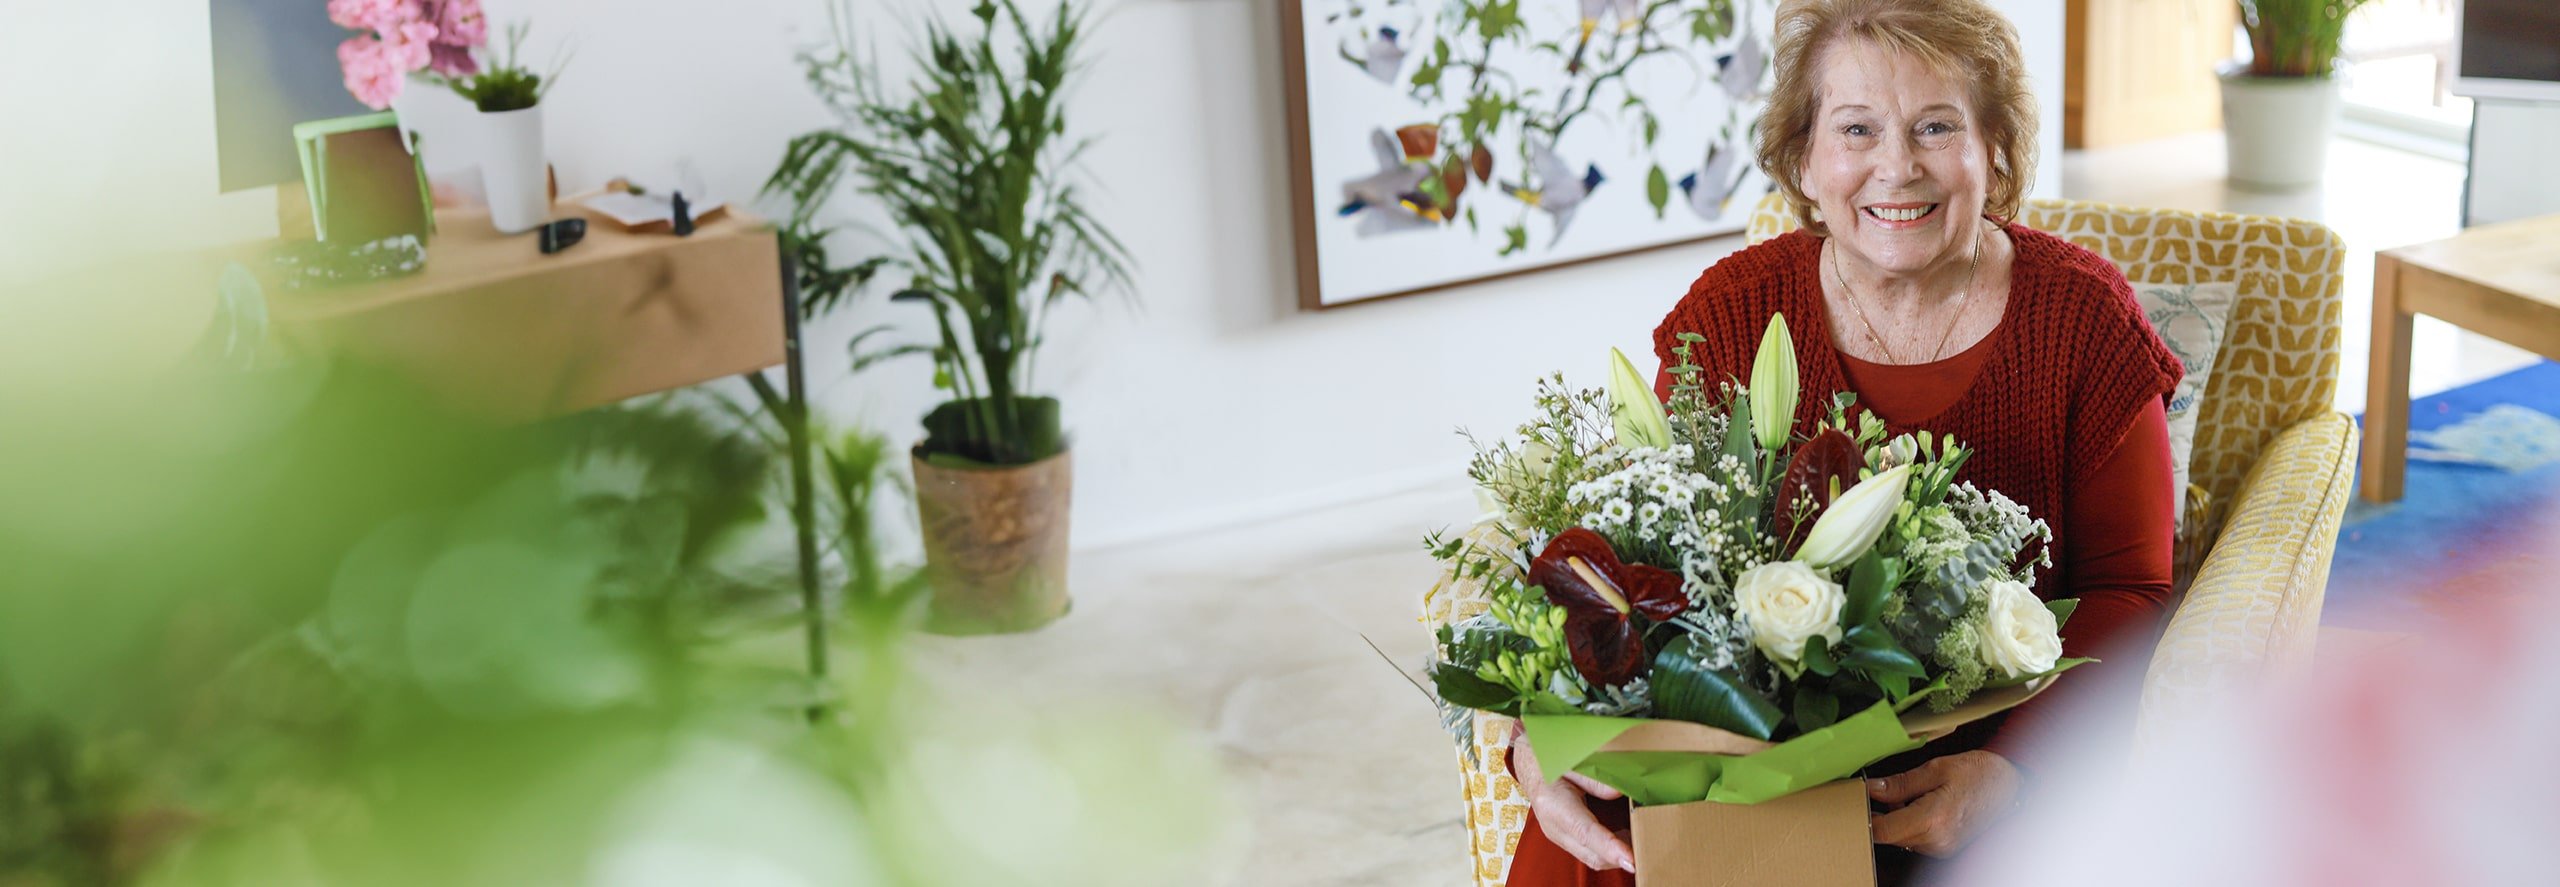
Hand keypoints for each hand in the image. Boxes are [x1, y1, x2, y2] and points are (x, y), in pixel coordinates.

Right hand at [1500, 718, 1634, 872]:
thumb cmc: (1548, 757)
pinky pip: (1588, 852)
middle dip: (1620, 859)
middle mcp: (1554, 826)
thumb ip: (1594, 778)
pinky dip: (1608, 851)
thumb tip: (1619, 791)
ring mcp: (1557, 835)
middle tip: (1648, 853)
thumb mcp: (1570, 760)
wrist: (1528, 762)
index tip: (1630, 859)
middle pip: (1591, 854)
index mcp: (1554, 804)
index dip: (1609, 847)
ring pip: (1591, 858)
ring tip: (1641, 845)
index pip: (1585, 832)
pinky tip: (1625, 839)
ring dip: (1616, 857)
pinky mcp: (1563, 837)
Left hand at [1867, 750, 2024, 857]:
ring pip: (1901, 838)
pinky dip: (1911, 823)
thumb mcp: (1935, 769)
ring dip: (1897, 818)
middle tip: (1884, 790)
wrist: (2009, 786)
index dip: (1865, 815)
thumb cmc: (1977, 773)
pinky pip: (1916, 839)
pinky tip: (1922, 805)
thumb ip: (1899, 783)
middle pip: (1889, 836)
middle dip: (1881, 814)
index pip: (1881, 830)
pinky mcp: (1945, 847)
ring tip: (1912, 795)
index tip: (1860, 799)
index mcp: (1933, 819)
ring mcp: (1942, 847)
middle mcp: (1936, 840)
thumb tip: (1871, 789)